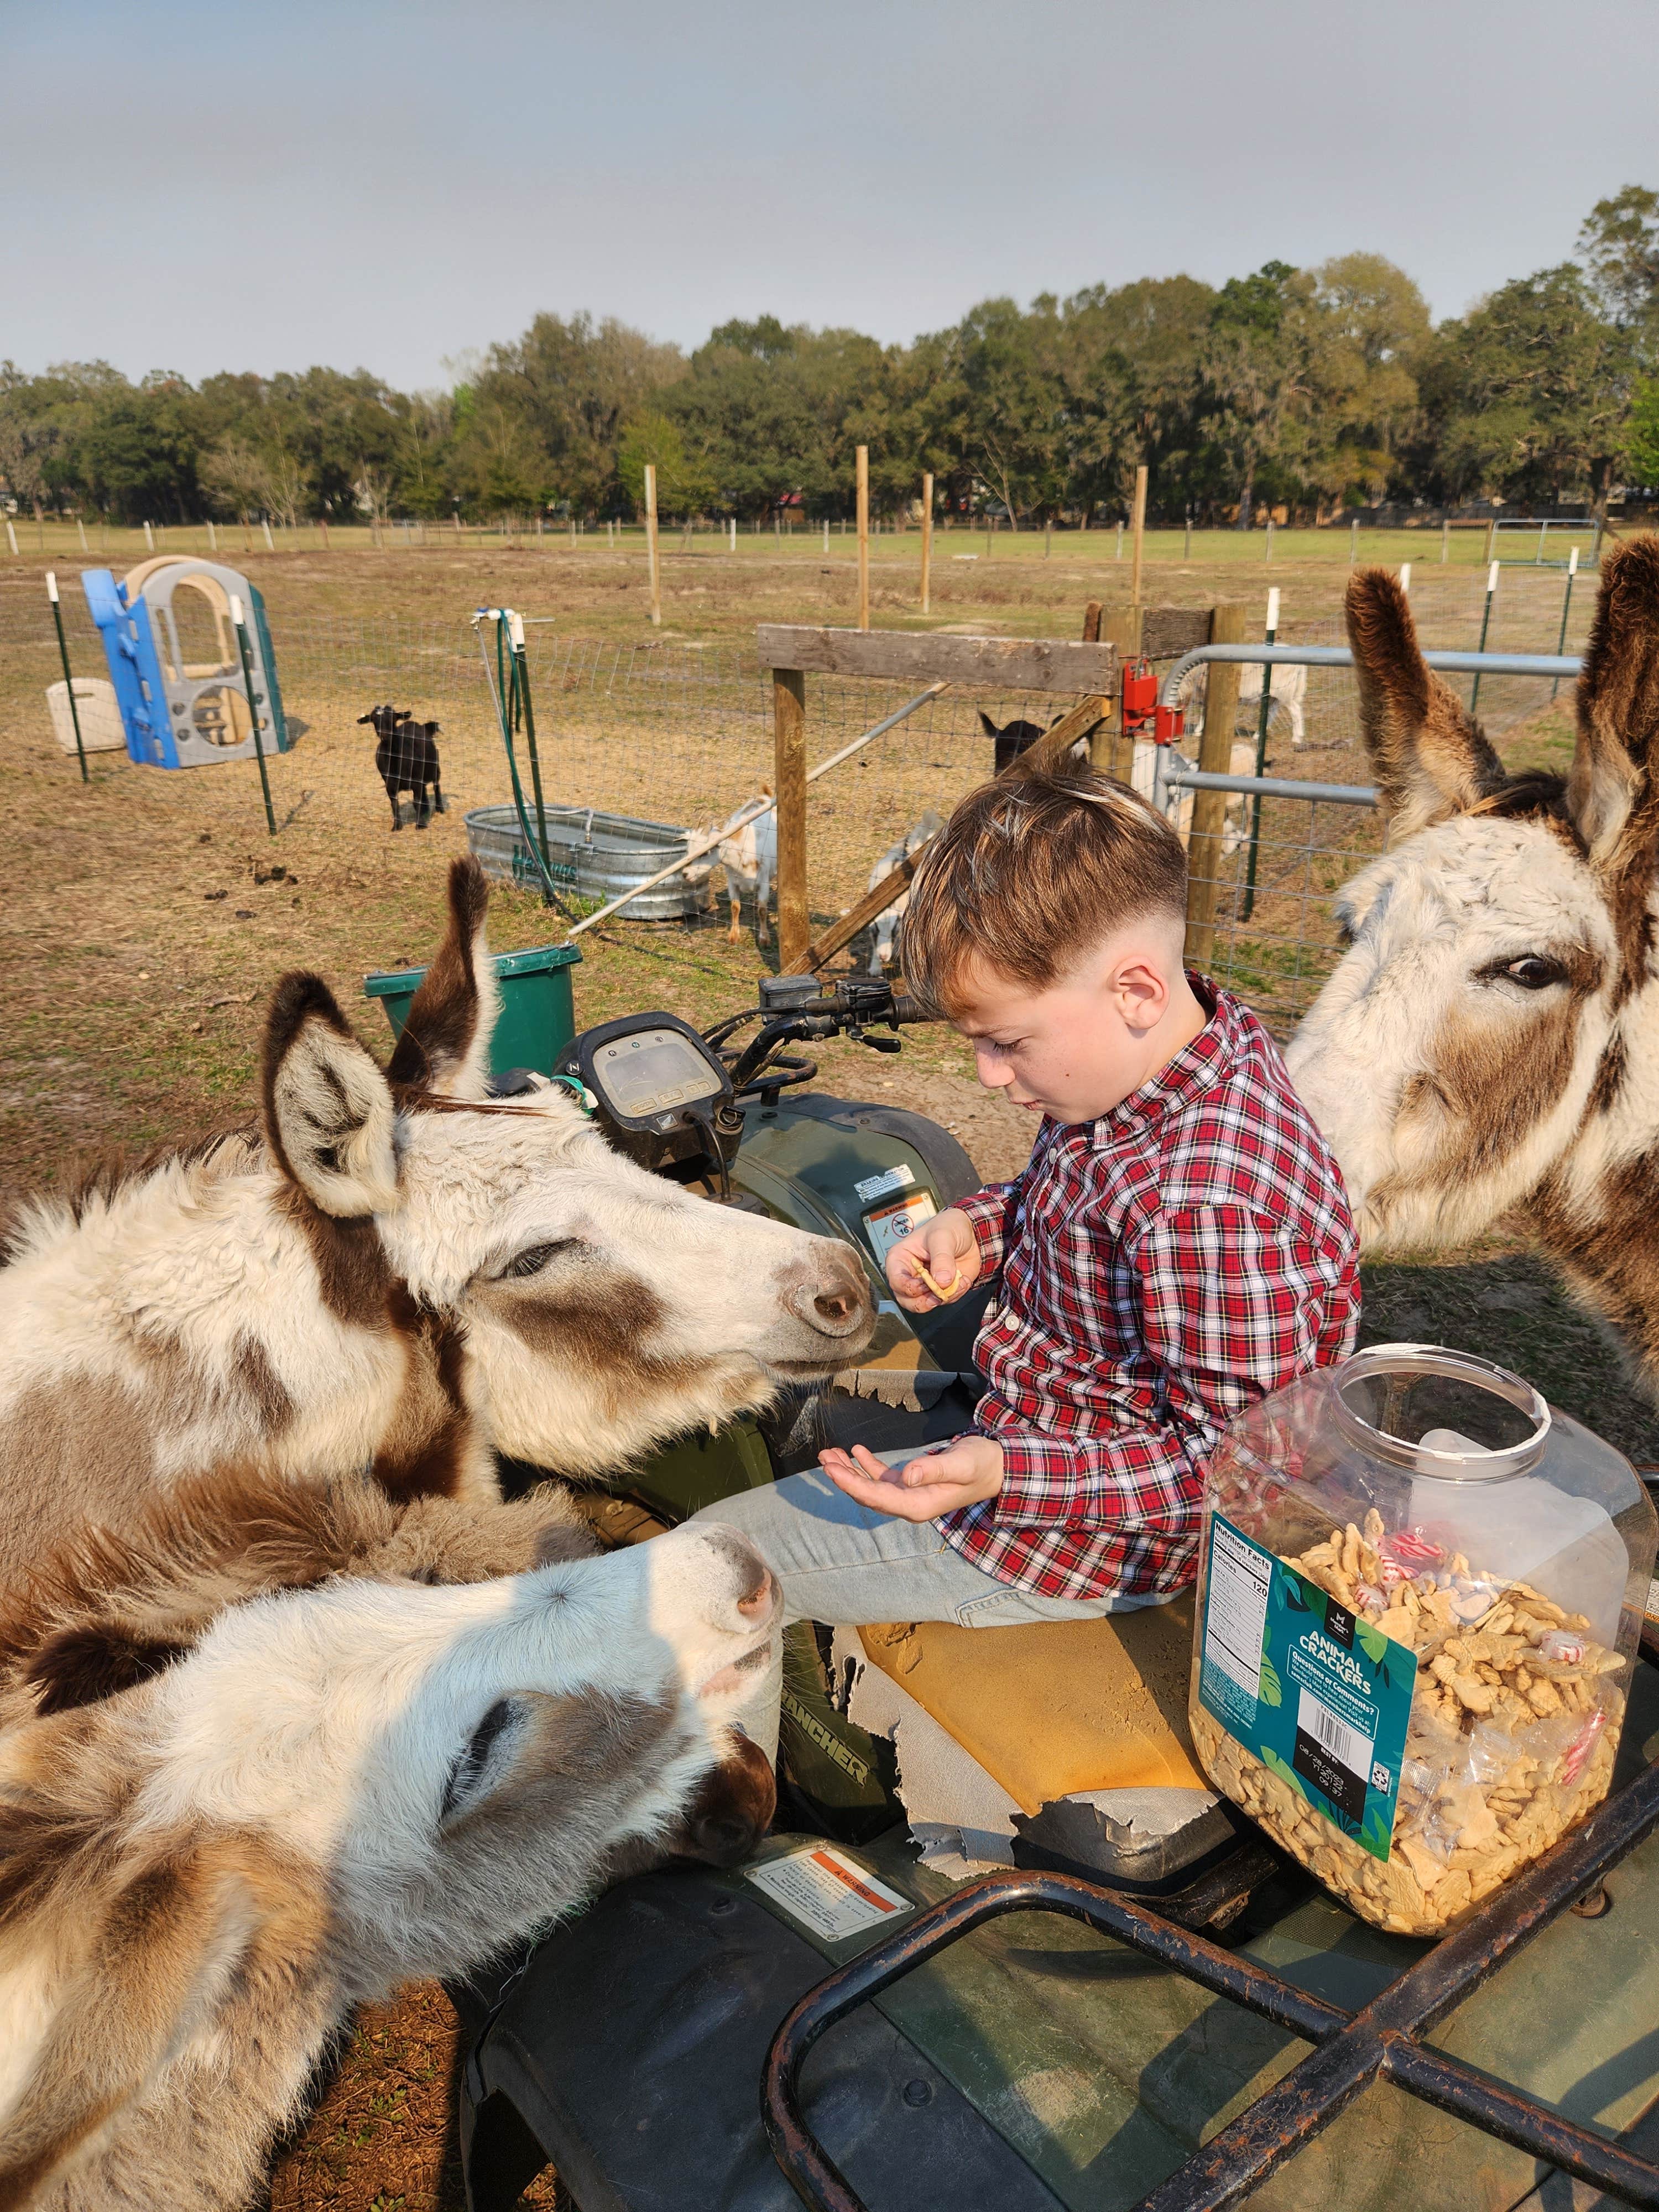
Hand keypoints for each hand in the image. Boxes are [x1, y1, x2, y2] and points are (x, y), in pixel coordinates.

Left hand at [818, 1436, 1003, 1522]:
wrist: (997, 1468)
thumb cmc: (981, 1465)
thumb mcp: (961, 1464)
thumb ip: (934, 1469)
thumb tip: (908, 1476)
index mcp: (919, 1505)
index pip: (877, 1497)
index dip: (851, 1485)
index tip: (832, 1470)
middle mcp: (910, 1504)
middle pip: (868, 1494)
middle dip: (843, 1477)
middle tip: (824, 1457)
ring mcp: (910, 1495)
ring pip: (871, 1486)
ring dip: (850, 1471)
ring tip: (830, 1453)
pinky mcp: (912, 1484)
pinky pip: (883, 1478)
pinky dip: (866, 1465)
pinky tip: (856, 1451)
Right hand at [886, 1208, 980, 1311]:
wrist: (971, 1232)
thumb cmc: (949, 1226)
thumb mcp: (943, 1236)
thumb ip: (941, 1258)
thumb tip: (941, 1281)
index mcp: (900, 1258)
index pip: (896, 1281)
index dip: (910, 1287)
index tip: (926, 1283)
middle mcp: (909, 1274)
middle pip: (906, 1300)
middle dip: (925, 1301)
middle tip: (940, 1292)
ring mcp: (925, 1284)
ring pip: (925, 1305)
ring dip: (944, 1297)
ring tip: (958, 1282)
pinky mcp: (940, 1289)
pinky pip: (944, 1301)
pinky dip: (955, 1295)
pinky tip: (962, 1280)